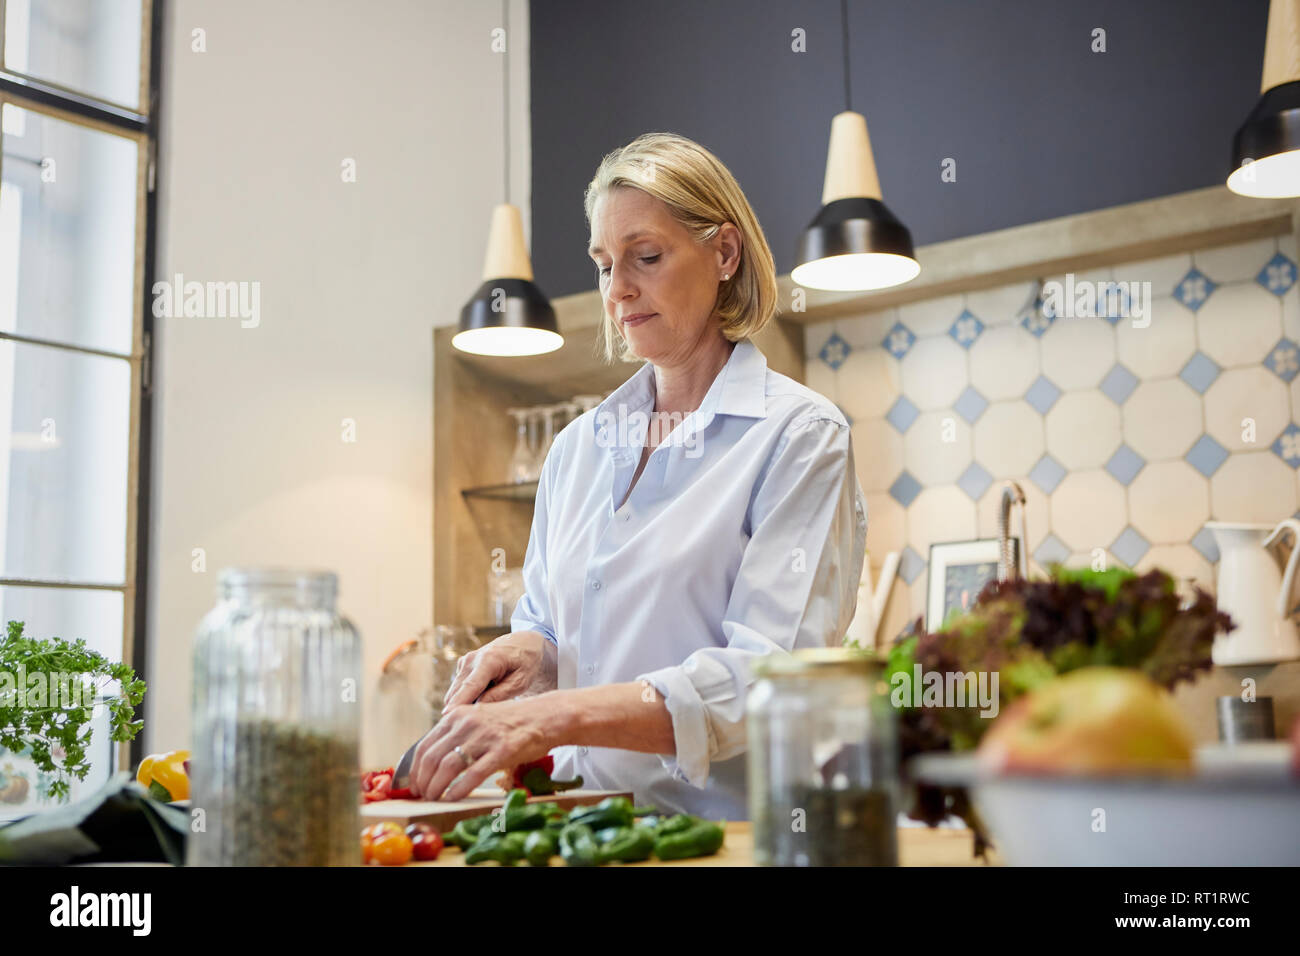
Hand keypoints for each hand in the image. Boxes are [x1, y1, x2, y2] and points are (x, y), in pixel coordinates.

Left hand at [409, 697, 552, 800]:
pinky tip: (453, 798)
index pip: (424, 746)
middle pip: (432, 757)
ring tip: (434, 799)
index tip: (412, 785)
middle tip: (422, 796)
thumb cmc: (510, 723)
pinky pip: (473, 774)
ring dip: (436, 787)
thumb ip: (455, 736)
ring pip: (448, 766)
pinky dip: (458, 790)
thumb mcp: (477, 720)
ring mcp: (485, 736)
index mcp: (457, 715)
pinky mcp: (502, 750)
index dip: (414, 770)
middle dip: (422, 782)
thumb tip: (430, 763)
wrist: (544, 716)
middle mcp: (467, 723)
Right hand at [443, 629, 555, 707]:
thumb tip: (478, 710)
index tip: (447, 716)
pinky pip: (459, 690)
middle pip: (458, 692)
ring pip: (456, 693)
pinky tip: (485, 698)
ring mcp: (464, 663)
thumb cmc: (525, 663)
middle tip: (473, 728)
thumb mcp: (520, 681)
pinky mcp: (462, 668)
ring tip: (486, 712)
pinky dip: (467, 698)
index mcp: (489, 660)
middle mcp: (471, 659)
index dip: (458, 702)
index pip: (471, 685)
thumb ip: (500, 695)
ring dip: (465, 704)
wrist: (522, 643)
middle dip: (461, 710)